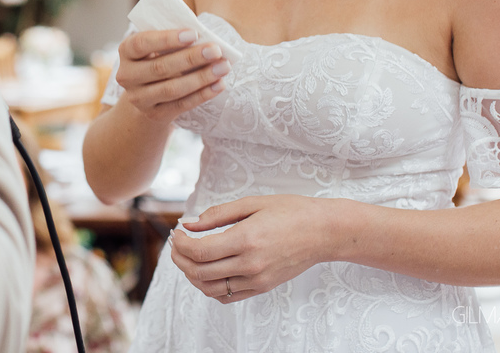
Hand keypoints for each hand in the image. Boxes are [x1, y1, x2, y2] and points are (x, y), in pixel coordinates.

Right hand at [116, 29, 230, 124]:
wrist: (147, 95)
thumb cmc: (159, 58)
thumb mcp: (158, 46)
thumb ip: (174, 40)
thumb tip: (206, 37)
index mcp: (126, 51)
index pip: (142, 43)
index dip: (167, 39)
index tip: (194, 33)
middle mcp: (127, 76)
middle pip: (160, 67)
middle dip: (191, 58)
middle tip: (216, 50)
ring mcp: (139, 98)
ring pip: (172, 89)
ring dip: (201, 78)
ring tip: (223, 67)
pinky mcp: (154, 115)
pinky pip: (181, 105)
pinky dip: (202, 95)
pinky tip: (219, 85)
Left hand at [170, 195, 336, 302]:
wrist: (323, 232)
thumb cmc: (290, 211)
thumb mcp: (252, 203)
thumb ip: (217, 215)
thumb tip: (189, 223)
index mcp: (246, 240)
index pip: (199, 252)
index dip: (181, 244)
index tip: (176, 232)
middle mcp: (250, 264)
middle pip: (200, 272)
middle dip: (180, 259)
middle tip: (176, 245)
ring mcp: (257, 280)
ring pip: (210, 288)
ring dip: (191, 275)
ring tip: (187, 258)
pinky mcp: (263, 287)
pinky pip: (228, 296)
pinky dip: (210, 287)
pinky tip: (207, 271)